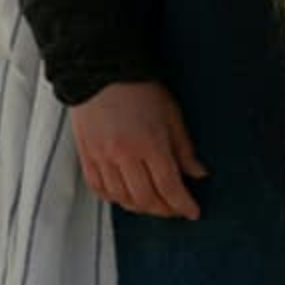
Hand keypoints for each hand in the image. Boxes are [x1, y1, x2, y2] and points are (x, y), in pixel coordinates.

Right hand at [70, 82, 208, 219]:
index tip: (193, 212)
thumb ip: (185, 149)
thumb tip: (198, 174)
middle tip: (176, 209)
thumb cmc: (140, 89)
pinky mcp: (85, 156)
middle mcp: (124, 155)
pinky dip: (115, 198)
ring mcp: (102, 157)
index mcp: (150, 144)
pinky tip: (126, 196)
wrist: (100, 72)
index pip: (169, 186)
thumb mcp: (172, 115)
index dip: (183, 204)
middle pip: (146, 198)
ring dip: (141, 207)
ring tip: (154, 204)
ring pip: (122, 198)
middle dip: (164, 210)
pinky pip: (99, 188)